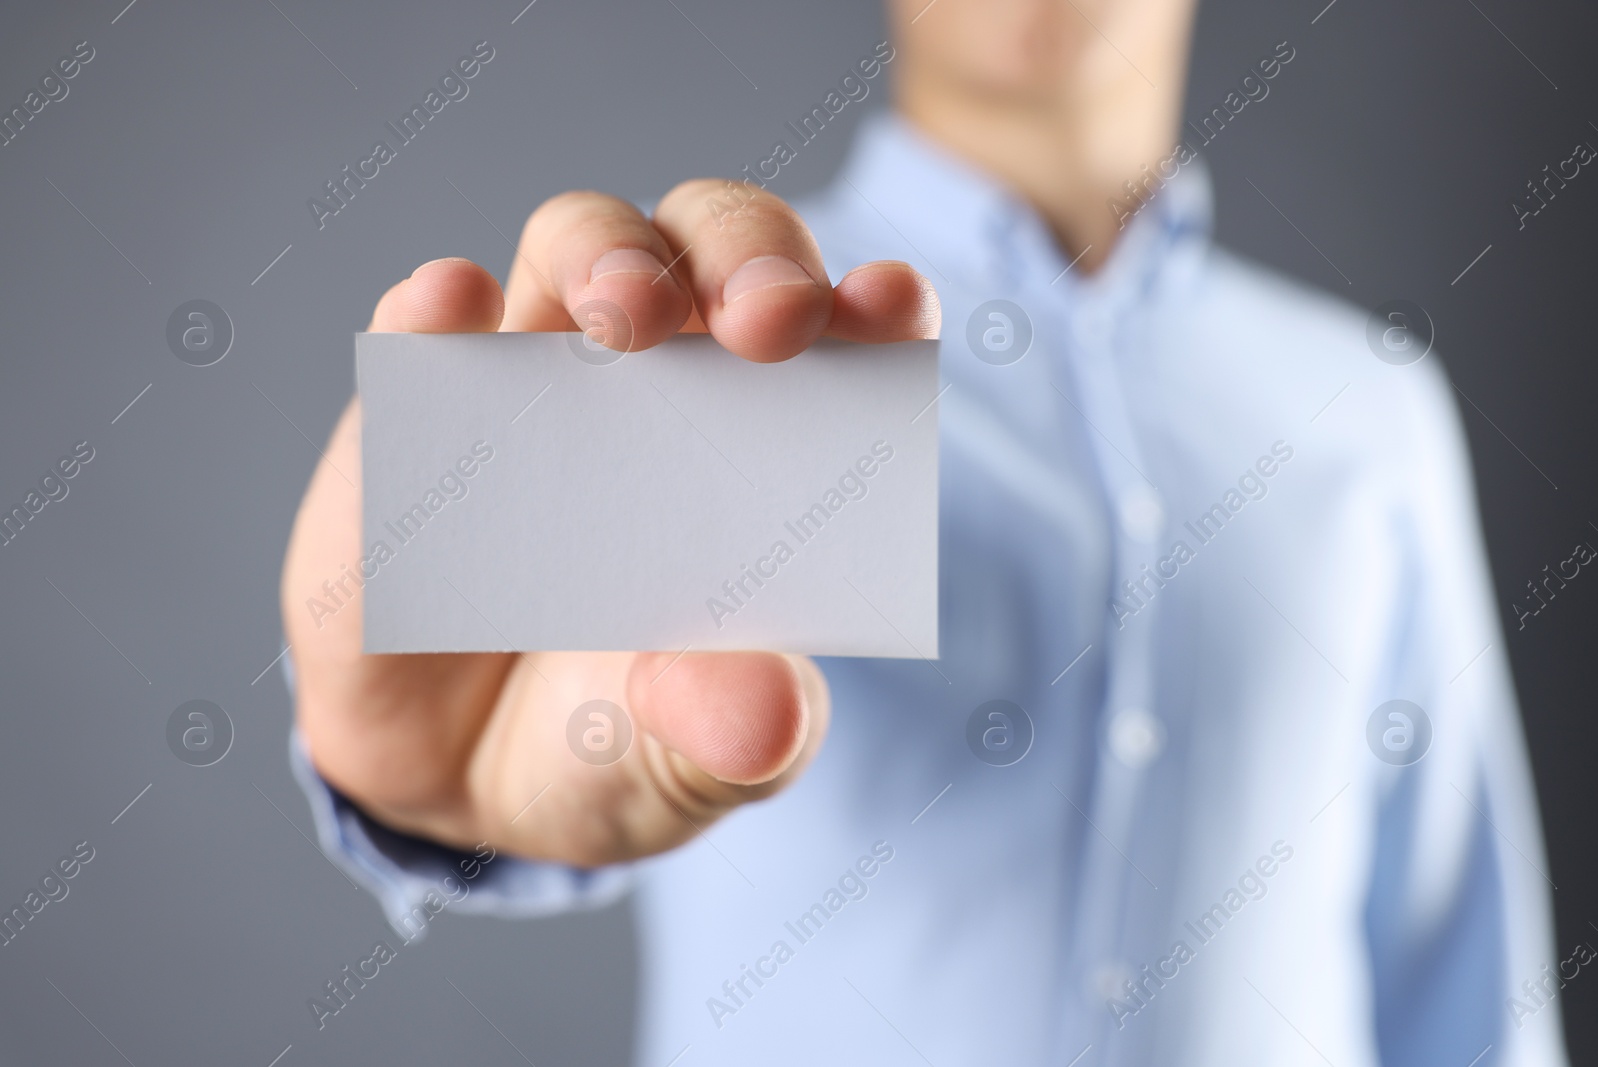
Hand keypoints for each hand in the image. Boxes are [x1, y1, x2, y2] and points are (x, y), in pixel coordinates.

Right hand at [281, 181, 940, 865]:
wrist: (464, 784)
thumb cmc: (617, 739)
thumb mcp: (692, 761)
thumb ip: (736, 733)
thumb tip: (764, 713)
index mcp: (774, 444)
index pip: (847, 337)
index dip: (877, 308)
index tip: (890, 307)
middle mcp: (668, 377)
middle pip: (718, 250)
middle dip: (749, 257)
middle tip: (766, 320)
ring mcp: (541, 374)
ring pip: (581, 242)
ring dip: (609, 254)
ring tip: (619, 315)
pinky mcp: (422, 403)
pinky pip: (427, 326)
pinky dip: (438, 306)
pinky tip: (449, 305)